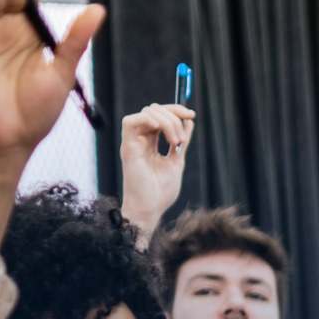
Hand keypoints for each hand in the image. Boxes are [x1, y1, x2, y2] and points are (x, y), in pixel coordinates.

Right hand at [120, 104, 195, 242]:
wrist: (150, 208)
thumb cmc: (161, 192)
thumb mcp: (177, 161)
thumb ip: (182, 142)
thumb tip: (189, 122)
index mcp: (151, 143)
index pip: (161, 116)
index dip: (176, 111)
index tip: (191, 115)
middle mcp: (141, 140)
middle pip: (154, 110)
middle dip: (173, 116)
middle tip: (182, 139)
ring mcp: (133, 142)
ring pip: (147, 113)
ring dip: (167, 122)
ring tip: (176, 142)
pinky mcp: (127, 147)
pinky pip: (130, 121)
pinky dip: (147, 119)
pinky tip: (160, 131)